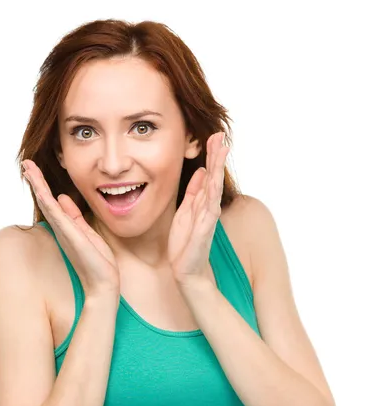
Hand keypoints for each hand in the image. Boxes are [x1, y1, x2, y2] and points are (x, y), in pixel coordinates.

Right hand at [21, 160, 120, 297]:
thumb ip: (75, 216)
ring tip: (28, 169)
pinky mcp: (72, 238)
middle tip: (26, 163)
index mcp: (67, 227)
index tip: (34, 168)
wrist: (103, 285)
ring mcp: (65, 233)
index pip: (52, 202)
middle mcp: (62, 229)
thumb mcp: (88, 234)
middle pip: (45, 200)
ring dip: (39, 186)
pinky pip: (58, 217)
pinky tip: (43, 191)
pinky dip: (49, 203)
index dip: (43, 185)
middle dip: (36, 181)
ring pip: (48, 205)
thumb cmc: (97, 263)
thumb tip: (63, 197)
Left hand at [167, 131, 229, 287]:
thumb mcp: (185, 211)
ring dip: (217, 168)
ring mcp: (208, 217)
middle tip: (220, 135)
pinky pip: (210, 208)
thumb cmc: (184, 243)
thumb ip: (193, 192)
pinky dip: (212, 193)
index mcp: (201, 202)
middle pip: (214, 176)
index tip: (214, 136)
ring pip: (214, 187)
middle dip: (217, 156)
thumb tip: (200, 170)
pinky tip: (213, 180)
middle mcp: (208, 207)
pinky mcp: (204, 230)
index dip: (211, 156)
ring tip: (221, 149)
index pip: (208, 174)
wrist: (184, 269)